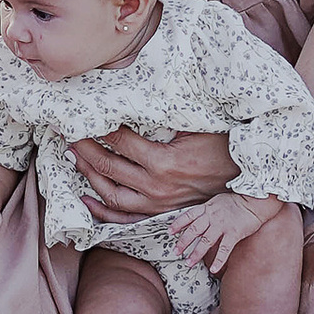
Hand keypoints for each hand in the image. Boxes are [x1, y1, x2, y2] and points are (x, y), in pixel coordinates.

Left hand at [69, 125, 237, 221]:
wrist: (245, 183)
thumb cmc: (222, 147)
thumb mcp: (196, 125)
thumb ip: (166, 114)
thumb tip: (139, 94)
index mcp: (164, 162)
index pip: (120, 140)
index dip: (98, 126)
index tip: (84, 114)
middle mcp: (156, 187)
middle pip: (108, 166)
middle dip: (84, 148)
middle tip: (68, 132)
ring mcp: (157, 205)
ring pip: (110, 194)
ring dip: (87, 175)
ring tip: (73, 157)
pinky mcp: (160, 215)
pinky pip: (124, 218)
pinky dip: (101, 211)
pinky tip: (85, 199)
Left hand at [168, 189, 283, 270]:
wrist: (255, 201)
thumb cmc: (238, 201)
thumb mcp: (218, 201)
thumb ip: (208, 210)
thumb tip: (199, 218)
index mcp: (207, 208)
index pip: (188, 216)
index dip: (178, 224)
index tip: (170, 232)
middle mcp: (212, 216)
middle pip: (193, 230)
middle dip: (183, 242)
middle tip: (175, 252)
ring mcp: (223, 225)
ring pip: (205, 241)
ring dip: (196, 253)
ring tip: (188, 263)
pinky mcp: (234, 233)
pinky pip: (224, 249)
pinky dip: (218, 260)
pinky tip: (214, 269)